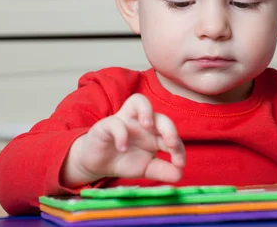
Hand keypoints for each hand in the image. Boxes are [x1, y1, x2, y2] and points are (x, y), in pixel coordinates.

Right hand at [62, 93, 184, 186]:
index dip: (179, 147)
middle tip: (172, 145)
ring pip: (138, 101)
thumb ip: (162, 170)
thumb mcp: (145, 168)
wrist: (97, 163)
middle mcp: (143, 123)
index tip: (180, 163)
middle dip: (169, 129)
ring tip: (148, 126)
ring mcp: (125, 120)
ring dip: (146, 111)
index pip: (171, 134)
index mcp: (155, 133)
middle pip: (160, 116)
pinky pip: (115, 122)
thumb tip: (180, 175)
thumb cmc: (124, 160)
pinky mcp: (107, 125)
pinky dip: (120, 134)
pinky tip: (123, 148)